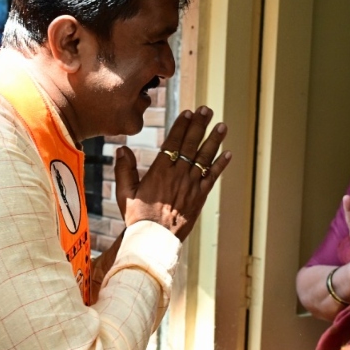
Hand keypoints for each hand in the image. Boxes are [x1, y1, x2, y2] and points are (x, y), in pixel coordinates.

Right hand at [115, 107, 231, 241]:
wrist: (154, 239)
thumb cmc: (137, 217)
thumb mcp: (124, 193)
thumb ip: (124, 169)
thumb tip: (122, 149)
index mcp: (159, 171)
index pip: (173, 142)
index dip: (182, 126)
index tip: (189, 113)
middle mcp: (178, 175)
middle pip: (191, 145)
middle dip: (200, 125)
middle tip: (207, 110)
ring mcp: (191, 185)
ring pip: (205, 158)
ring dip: (214, 140)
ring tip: (222, 126)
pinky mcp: (200, 197)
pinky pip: (212, 177)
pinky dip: (220, 165)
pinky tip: (228, 153)